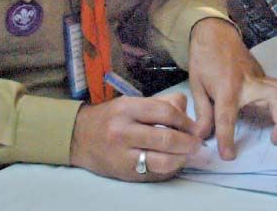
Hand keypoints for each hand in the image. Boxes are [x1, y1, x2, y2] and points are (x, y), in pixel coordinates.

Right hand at [69, 92, 201, 181]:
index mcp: (128, 108)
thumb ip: (163, 103)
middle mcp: (124, 131)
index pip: (166, 112)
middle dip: (189, 143)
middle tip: (198, 144)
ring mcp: (123, 155)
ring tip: (189, 156)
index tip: (194, 127)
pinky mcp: (124, 173)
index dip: (186, 121)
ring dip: (183, 160)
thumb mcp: (133, 102)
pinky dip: (170, 171)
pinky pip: (154, 174)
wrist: (79, 137)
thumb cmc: (112, 117)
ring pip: (163, 161)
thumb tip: (189, 112)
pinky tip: (175, 165)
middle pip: (167, 139)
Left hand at [188, 18, 276, 159]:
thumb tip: (201, 136)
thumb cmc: (204, 58)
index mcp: (226, 88)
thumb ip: (202, 112)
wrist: (215, 33)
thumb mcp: (196, 85)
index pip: (227, 116)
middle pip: (276, 98)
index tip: (229, 156)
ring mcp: (261, 77)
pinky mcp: (266, 76)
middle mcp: (248, 83)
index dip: (227, 138)